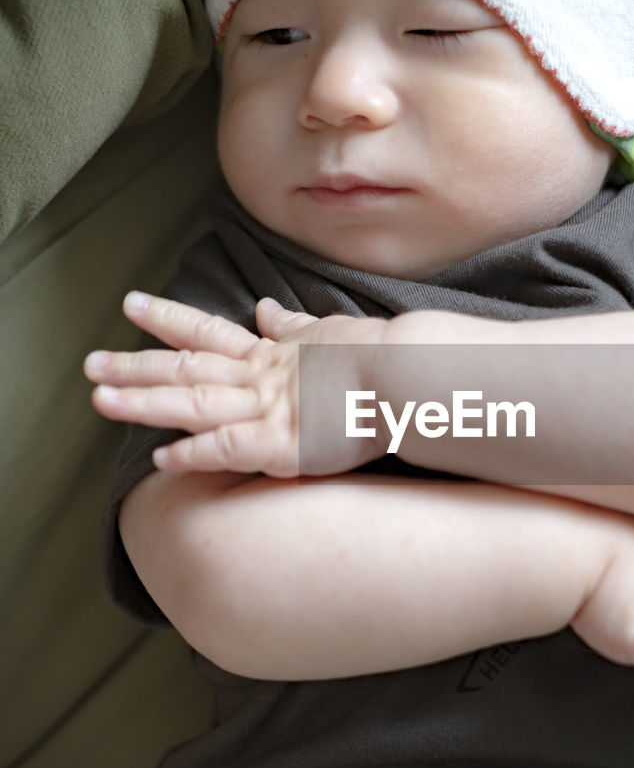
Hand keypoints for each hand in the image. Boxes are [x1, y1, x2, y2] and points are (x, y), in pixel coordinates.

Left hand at [84, 291, 387, 475]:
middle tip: (90, 363)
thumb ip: (292, 327)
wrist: (409, 376)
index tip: (130, 306)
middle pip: (186, 368)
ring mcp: (268, 409)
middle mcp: (260, 377)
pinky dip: (195, 454)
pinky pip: (230, 450)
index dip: (167, 319)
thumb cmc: (378, 356)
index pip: (208, 331)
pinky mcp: (284, 444)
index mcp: (272, 353)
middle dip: (135, 365)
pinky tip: (162, 461)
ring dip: (145, 403)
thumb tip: (267, 310)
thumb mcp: (328, 332)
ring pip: (194, 404)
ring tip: (100, 400)